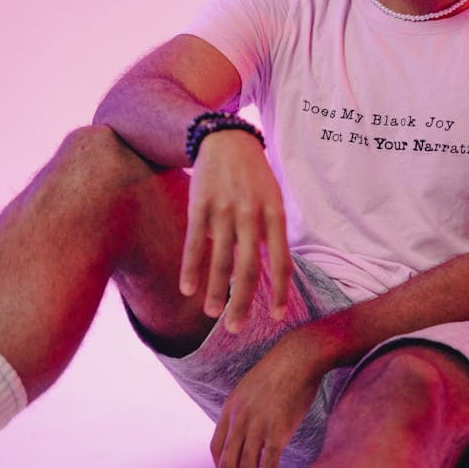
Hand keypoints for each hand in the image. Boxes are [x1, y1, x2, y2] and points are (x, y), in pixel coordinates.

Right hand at [180, 129, 290, 331]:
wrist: (225, 138)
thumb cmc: (253, 175)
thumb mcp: (272, 197)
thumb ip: (270, 232)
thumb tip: (269, 270)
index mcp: (274, 214)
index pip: (281, 262)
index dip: (280, 292)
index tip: (277, 316)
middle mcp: (250, 215)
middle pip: (248, 269)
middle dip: (243, 303)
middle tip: (237, 328)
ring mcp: (223, 211)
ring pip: (220, 260)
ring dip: (215, 292)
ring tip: (212, 315)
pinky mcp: (199, 206)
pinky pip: (194, 243)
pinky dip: (191, 268)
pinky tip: (187, 289)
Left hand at [210, 330, 326, 467]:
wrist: (299, 358)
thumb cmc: (280, 371)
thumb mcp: (250, 388)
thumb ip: (243, 409)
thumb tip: (246, 427)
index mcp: (230, 410)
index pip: (216, 449)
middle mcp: (239, 420)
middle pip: (228, 464)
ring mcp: (257, 426)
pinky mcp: (277, 431)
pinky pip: (268, 465)